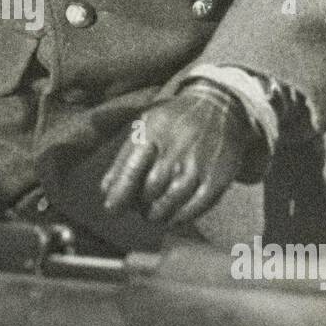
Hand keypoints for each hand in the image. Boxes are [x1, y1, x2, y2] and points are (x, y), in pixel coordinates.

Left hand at [100, 84, 256, 227]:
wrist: (220, 107)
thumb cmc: (174, 122)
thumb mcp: (145, 127)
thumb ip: (124, 158)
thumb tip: (106, 190)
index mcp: (154, 132)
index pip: (132, 169)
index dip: (119, 193)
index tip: (111, 208)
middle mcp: (177, 148)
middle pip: (150, 189)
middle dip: (140, 205)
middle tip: (138, 208)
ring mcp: (199, 163)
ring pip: (171, 201)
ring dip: (158, 214)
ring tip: (153, 215)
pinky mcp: (218, 178)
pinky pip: (195, 207)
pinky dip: (180, 217)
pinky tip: (173, 217)